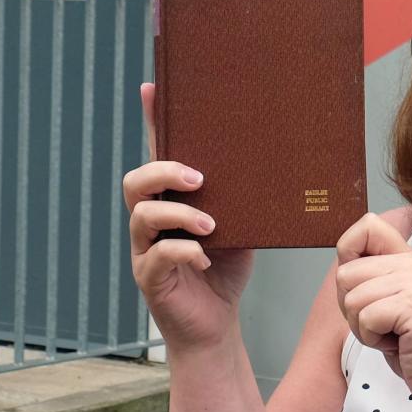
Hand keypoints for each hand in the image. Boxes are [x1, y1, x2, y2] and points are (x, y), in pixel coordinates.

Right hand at [124, 82, 254, 350]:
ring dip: (177, 214)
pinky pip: (155, 257)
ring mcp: (145, 249)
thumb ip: (243, 198)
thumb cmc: (225, 269)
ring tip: (209, 224)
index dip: (152, 124)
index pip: (157, 156)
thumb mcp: (241, 224)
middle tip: (198, 177)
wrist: (216, 323)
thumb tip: (275, 162)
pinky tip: (203, 256)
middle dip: (163, 172)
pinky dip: (181, 252)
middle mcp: (150, 222)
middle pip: (135, 181)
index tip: (152, 89)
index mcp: (170, 201)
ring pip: (141, 217)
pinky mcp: (149, 278)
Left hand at [335, 213, 411, 411]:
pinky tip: (395, 342)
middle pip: (345, 273)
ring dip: (362, 327)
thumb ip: (371, 278)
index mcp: (407, 259)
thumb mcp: (392, 301)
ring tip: (391, 333)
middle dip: (352, 307)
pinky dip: (372, 339)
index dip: (348, 250)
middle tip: (382, 323)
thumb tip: (342, 266)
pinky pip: (364, 318)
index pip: (368, 225)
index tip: (361, 285)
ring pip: (351, 298)